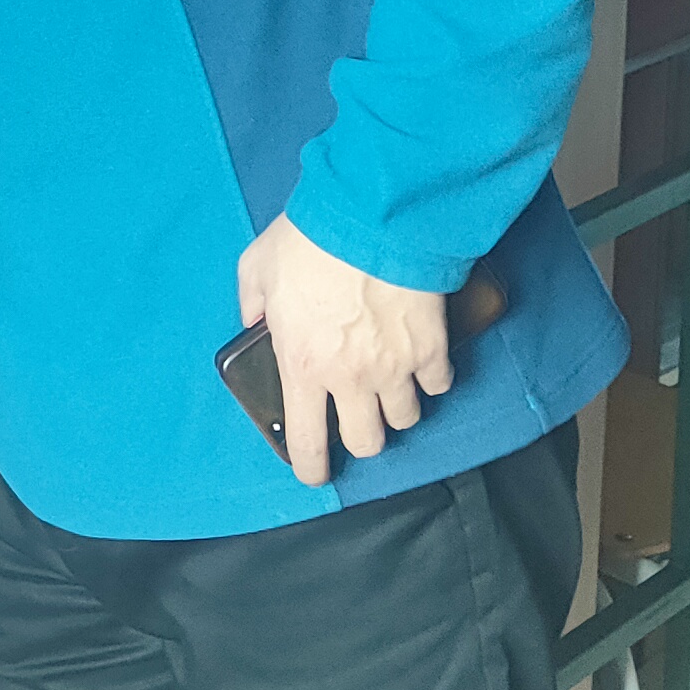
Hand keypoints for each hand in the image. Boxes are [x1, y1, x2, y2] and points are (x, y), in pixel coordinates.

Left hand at [236, 213, 455, 486]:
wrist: (374, 217)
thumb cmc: (312, 239)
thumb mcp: (258, 266)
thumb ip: (250, 301)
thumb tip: (253, 320)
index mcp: (303, 366)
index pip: (307, 442)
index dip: (311, 467)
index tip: (315, 472)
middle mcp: (352, 379)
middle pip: (369, 442)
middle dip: (364, 436)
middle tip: (358, 415)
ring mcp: (396, 368)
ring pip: (407, 418)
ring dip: (399, 407)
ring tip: (392, 384)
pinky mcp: (432, 349)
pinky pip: (439, 384)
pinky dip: (432, 377)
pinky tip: (423, 360)